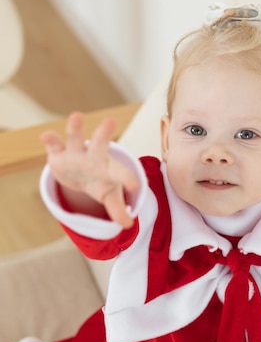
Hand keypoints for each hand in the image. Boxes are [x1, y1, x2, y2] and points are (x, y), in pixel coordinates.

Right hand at [41, 112, 138, 227]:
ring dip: (75, 129)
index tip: (135, 186)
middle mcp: (93, 156)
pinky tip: (45, 135)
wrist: (79, 172)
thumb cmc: (99, 181)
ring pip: (75, 138)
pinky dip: (50, 140)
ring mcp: (75, 153)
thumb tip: (127, 225)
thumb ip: (117, 208)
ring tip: (76, 116)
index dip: (127, 179)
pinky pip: (54, 145)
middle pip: (99, 144)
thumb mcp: (109, 195)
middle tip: (110, 120)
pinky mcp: (58, 154)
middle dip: (104, 133)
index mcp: (108, 168)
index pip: (120, 173)